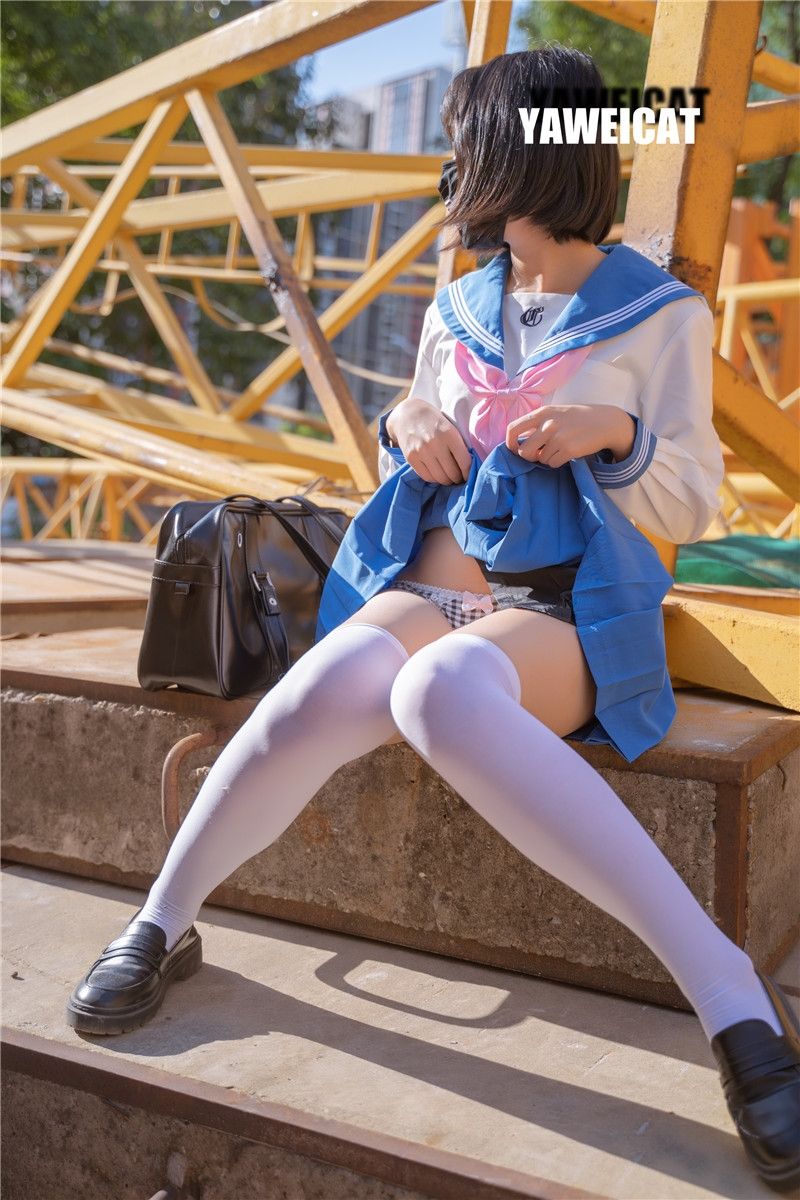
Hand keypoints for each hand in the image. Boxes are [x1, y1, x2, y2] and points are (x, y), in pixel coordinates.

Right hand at [386, 398, 472, 483]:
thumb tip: (468, 469)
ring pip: (440, 478)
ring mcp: (422, 451)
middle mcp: (435, 444)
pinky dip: (434, 478)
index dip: (468, 473)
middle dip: (458, 478)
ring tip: (448, 477)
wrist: (409, 414)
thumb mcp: (451, 427)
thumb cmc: (435, 422)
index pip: (465, 462)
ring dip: (446, 480)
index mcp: (449, 434)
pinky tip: (436, 473)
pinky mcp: (411, 458)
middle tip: (458, 477)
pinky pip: (427, 477)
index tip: (468, 475)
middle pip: (452, 473)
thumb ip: (459, 445)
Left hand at [506, 404, 634, 468]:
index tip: (515, 449)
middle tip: (540, 453)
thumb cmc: (578, 418)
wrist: (605, 422)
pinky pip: (553, 464)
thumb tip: (519, 443)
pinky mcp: (569, 450)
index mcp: (542, 413)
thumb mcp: (555, 412)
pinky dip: (558, 462)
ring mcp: (558, 437)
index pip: (513, 429)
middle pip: (524, 451)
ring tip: (560, 448)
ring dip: (548, 458)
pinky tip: (568, 453)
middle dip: (530, 456)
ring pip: (540, 459)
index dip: (510, 443)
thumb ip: (538, 423)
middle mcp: (548, 424)